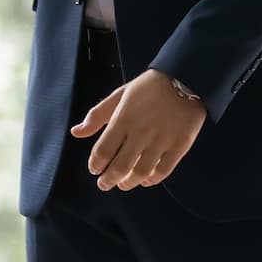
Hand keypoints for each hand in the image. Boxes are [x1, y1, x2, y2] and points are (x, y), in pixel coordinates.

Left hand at [72, 68, 206, 189]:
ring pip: (141, 172)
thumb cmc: (149, 86)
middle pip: (120, 167)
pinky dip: (151, 180)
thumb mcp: (120, 95)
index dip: (95, 165)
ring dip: (129, 183)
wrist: (186, 77)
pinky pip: (163, 171)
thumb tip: (76, 133)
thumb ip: (97, 115)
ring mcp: (162, 140)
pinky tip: (145, 180)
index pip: (103, 151)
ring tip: (123, 184)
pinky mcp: (180, 145)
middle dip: (108, 180)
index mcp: (123, 118)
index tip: (94, 169)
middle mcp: (141, 132)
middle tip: (104, 184)